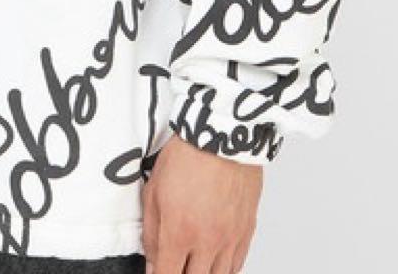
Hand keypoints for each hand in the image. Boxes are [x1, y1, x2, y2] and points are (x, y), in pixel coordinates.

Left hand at [141, 135, 262, 273]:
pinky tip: (213, 262)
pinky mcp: (246, 232)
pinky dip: (223, 269)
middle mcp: (207, 242)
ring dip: (202, 273)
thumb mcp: (154, 192)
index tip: (157, 273)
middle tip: (175, 264)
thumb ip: (151, 232)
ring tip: (192, 263)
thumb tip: (151, 260)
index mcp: (179, 232)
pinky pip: (236, 266)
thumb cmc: (187, 157)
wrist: (221, 137)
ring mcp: (229, 239)